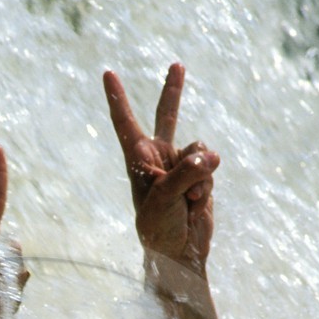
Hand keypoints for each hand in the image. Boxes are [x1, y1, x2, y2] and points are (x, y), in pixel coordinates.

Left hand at [103, 63, 219, 269]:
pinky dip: (207, 184)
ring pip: (199, 149)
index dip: (117, 98)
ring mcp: (181, 166)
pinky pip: (210, 167)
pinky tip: (197, 203)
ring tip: (191, 197)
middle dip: (173, 91)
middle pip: (166, 116)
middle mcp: (158, 158)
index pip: (125, 123)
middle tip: (176, 65)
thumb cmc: (159, 228)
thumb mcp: (165, 199)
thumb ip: (185, 173)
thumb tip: (210, 156)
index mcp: (138, 160)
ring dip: (200, 172)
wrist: (178, 253)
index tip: (107, 73)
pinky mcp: (201, 177)